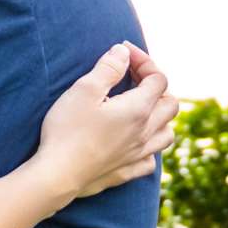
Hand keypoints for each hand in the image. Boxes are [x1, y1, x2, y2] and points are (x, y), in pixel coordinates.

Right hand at [36, 42, 178, 199]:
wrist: (56, 175)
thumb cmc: (67, 130)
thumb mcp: (84, 90)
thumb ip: (108, 68)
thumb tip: (124, 52)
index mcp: (138, 109)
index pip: (158, 79)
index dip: (144, 61)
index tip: (123, 54)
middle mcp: (145, 133)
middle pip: (171, 105)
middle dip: (156, 87)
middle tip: (131, 80)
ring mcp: (138, 155)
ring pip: (167, 134)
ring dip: (159, 118)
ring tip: (138, 110)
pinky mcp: (126, 172)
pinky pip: (150, 161)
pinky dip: (148, 148)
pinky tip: (133, 143)